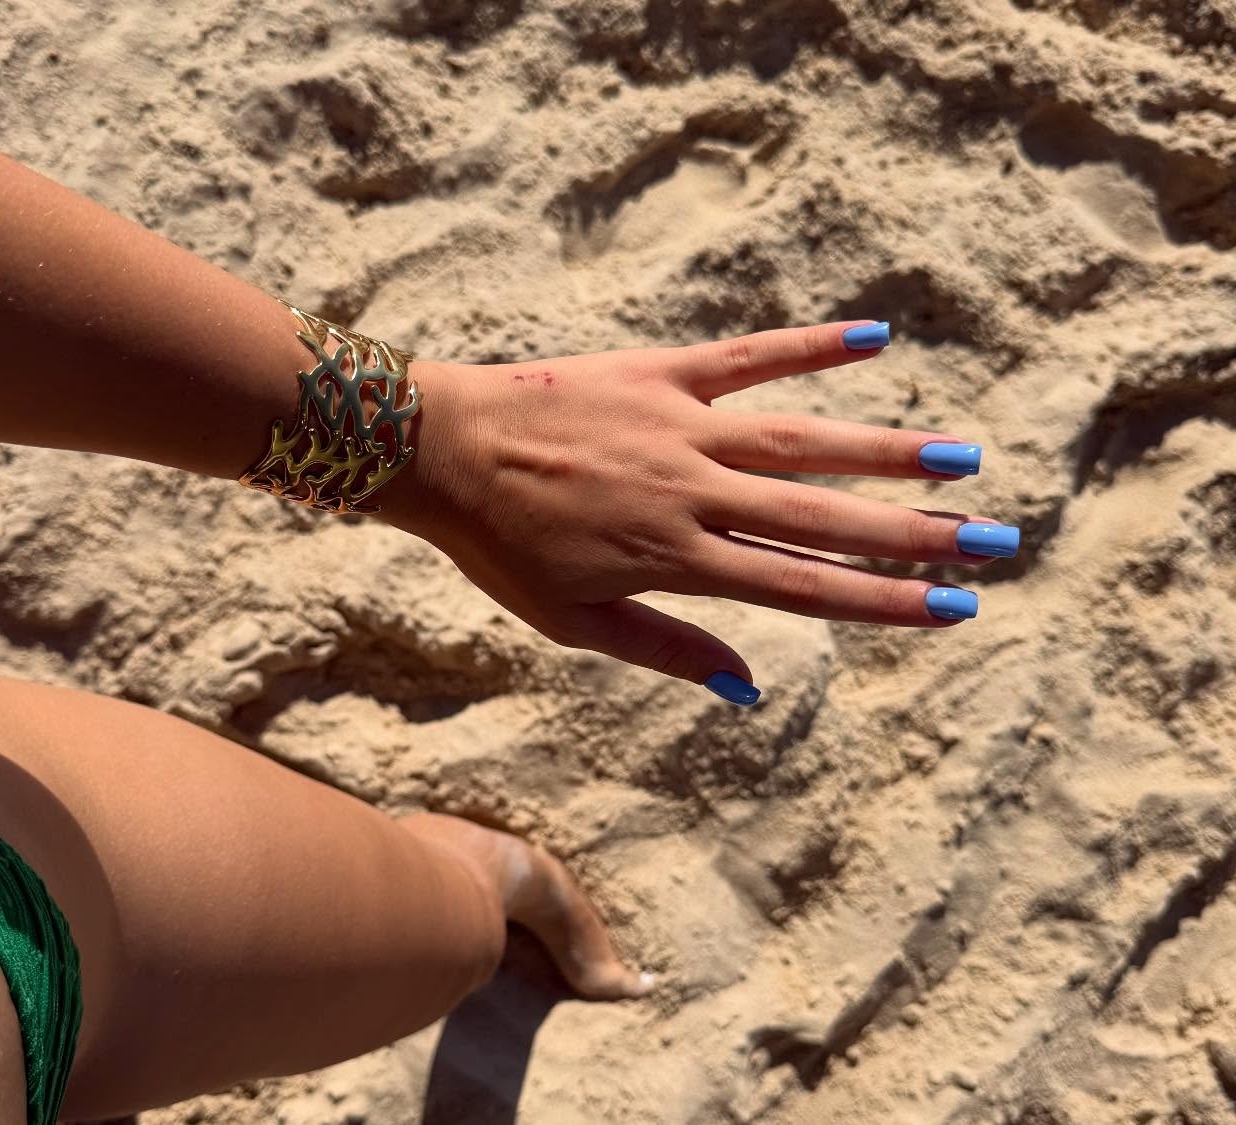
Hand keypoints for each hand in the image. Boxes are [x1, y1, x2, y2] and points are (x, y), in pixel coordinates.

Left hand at [379, 322, 1015, 701]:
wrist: (438, 450)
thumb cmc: (500, 546)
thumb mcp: (573, 622)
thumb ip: (667, 650)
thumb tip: (749, 688)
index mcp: (676, 560)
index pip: (802, 588)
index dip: (882, 601)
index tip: (953, 609)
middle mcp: (693, 494)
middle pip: (823, 517)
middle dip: (914, 534)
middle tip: (993, 539)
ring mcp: (681, 429)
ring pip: (803, 441)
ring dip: (886, 449)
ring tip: (961, 456)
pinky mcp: (660, 373)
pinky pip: (748, 357)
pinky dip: (810, 346)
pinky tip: (874, 337)